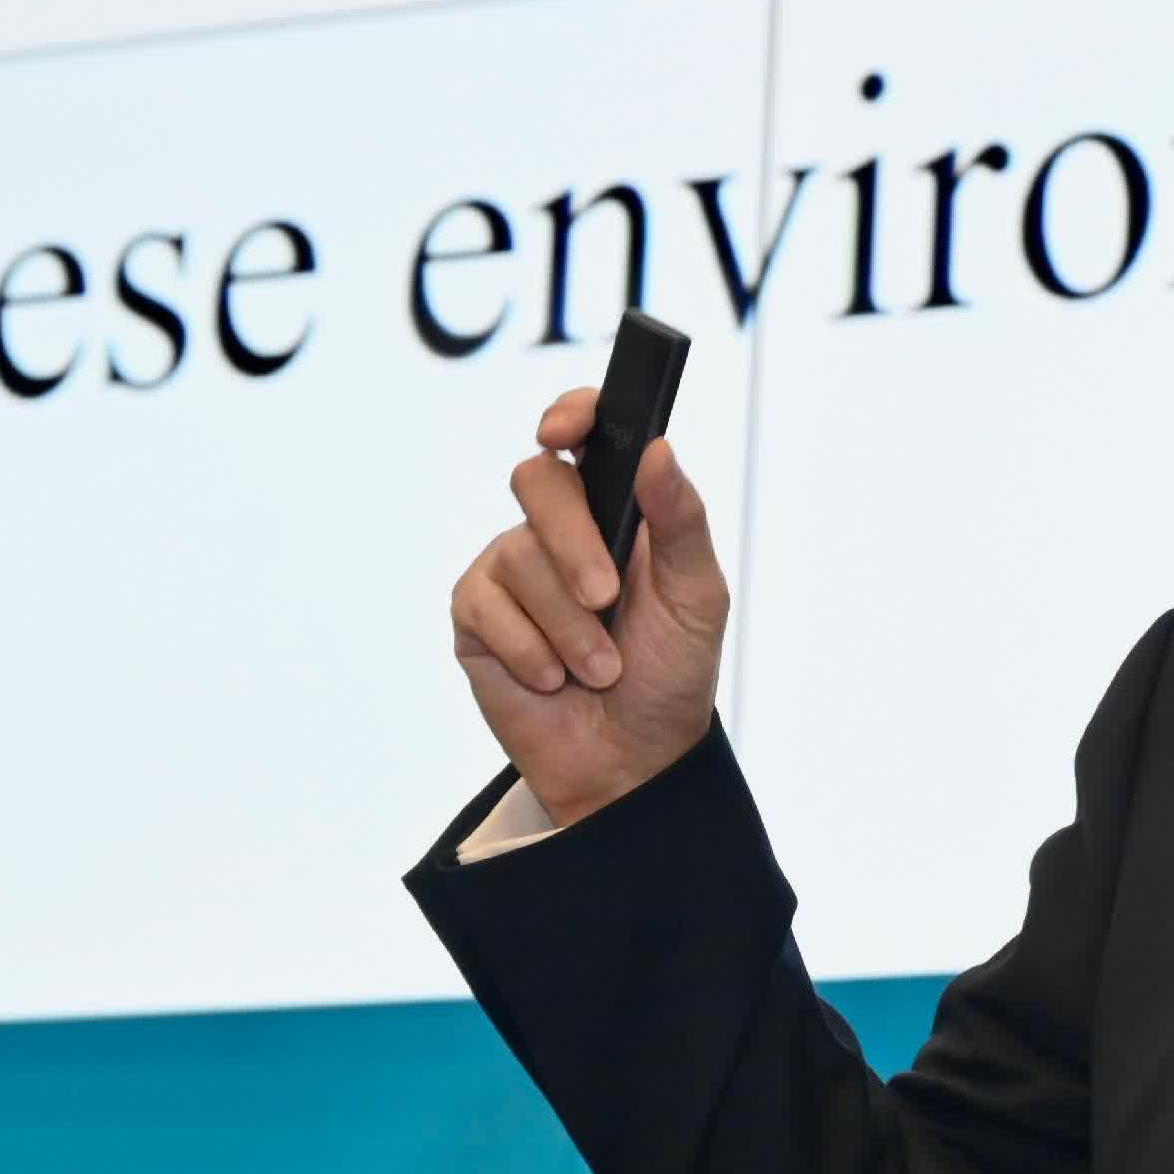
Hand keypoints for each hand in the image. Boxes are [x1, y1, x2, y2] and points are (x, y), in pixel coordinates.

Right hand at [448, 387, 729, 825]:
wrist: (634, 759)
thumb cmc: (671, 671)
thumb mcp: (696, 596)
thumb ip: (680, 520)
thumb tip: (658, 448)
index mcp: (618, 508)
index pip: (586, 432)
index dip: (569, 414)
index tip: (563, 430)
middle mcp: (559, 528)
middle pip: (537, 482)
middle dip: (573, 544)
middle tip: (608, 599)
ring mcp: (512, 569)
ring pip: (517, 556)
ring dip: (568, 625)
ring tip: (599, 670)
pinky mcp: (476, 616)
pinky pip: (485, 609)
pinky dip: (530, 652)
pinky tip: (554, 680)